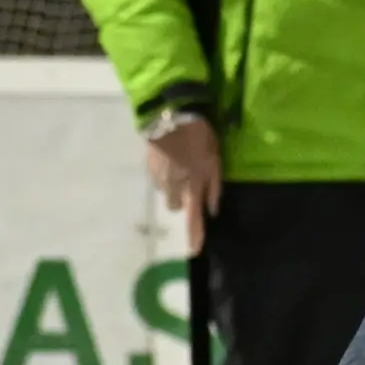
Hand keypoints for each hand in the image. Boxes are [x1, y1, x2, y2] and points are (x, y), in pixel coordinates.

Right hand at [146, 116, 222, 253]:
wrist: (169, 113)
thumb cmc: (199, 135)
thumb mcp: (216, 159)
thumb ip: (214, 186)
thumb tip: (213, 210)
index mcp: (193, 184)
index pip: (194, 217)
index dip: (195, 234)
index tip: (194, 251)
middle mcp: (173, 185)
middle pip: (176, 206)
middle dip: (182, 200)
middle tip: (189, 181)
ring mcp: (158, 176)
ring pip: (166, 191)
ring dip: (172, 184)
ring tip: (180, 163)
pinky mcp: (148, 165)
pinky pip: (157, 177)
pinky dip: (163, 172)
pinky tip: (169, 156)